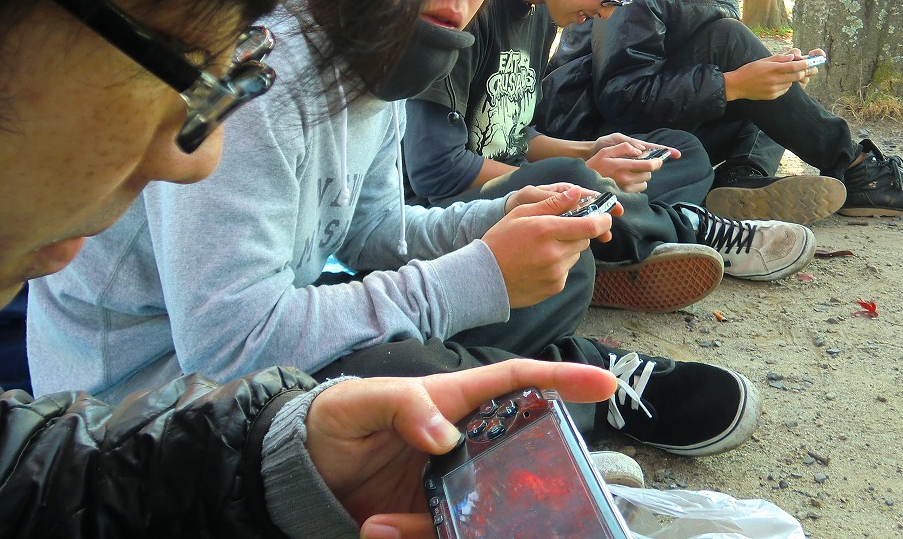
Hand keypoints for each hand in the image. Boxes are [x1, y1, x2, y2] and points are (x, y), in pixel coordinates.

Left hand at [304, 360, 617, 538]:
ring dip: (451, 523)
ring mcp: (451, 482)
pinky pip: (445, 534)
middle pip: (517, 453)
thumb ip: (402, 405)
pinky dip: (417, 538)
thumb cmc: (333, 421)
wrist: (299, 471)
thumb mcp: (359, 403)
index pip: (516, 383)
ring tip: (386, 522)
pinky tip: (376, 528)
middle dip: (529, 476)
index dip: (560, 379)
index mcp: (453, 400)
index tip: (603, 382)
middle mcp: (462, 442)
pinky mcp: (432, 517)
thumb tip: (444, 433)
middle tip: (529, 498)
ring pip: (486, 507)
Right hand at [484, 186, 613, 306]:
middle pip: (585, 239)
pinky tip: (538, 263)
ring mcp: (556, 273)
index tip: (604, 216)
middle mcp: (555, 253)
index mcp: (546, 230)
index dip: (603, 220)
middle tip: (556, 230)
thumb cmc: (500, 241)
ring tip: (542, 249)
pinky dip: (559, 264)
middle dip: (578, 232)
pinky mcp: (555, 287)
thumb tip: (576, 192)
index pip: (590, 226)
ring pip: (576, 254)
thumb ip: (552, 203)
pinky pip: (567, 270)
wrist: (483, 278)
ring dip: (567, 248)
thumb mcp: (521, 214)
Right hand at [586, 137, 659, 192]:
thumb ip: (624, 147)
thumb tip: (640, 151)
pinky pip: (639, 189)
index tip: (658, 159)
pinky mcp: (625, 195)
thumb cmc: (596, 164)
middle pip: (648, 174)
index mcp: (621, 166)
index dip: (657, 162)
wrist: (585, 181)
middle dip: (647, 168)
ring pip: (645, 182)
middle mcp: (625, 179)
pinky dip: (637, 184)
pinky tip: (628, 180)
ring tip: (630, 172)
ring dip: (642, 176)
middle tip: (638, 164)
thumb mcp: (606, 150)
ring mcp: (625, 189)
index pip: (647, 165)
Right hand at [723, 52, 821, 100]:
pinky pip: (784, 90)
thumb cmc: (749, 70)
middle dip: (801, 72)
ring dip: (790, 79)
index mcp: (773, 69)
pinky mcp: (772, 96)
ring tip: (781, 76)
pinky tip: (775, 83)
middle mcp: (775, 80)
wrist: (737, 85)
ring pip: (790, 84)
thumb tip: (792, 57)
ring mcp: (774, 89)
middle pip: (796, 76)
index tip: (808, 63)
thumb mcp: (763, 61)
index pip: (793, 66)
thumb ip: (778, 59)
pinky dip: (784, 86)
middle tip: (800, 69)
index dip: (803, 64)